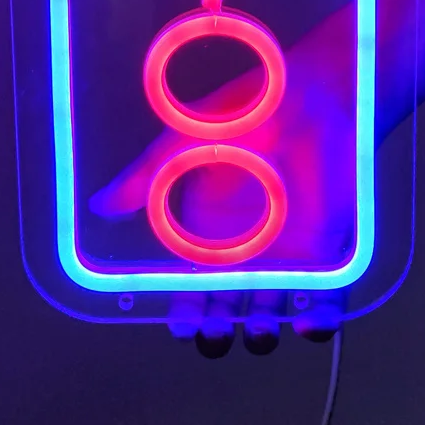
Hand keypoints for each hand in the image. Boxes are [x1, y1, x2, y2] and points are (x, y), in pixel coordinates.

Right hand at [90, 14, 357, 354]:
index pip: (191, 287)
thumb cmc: (244, 115)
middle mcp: (245, 252)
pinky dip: (319, 318)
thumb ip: (146, 176)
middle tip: (218, 333)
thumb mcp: (184, 142)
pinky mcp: (327, 247)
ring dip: (266, 330)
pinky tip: (310, 323)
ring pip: (271, 310)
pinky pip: (324, 294)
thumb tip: (98, 205)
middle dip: (221, 330)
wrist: (310, 91)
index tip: (181, 326)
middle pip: (228, 310)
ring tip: (261, 329)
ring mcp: (287, 253)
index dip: (185, 312)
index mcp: (207, 234)